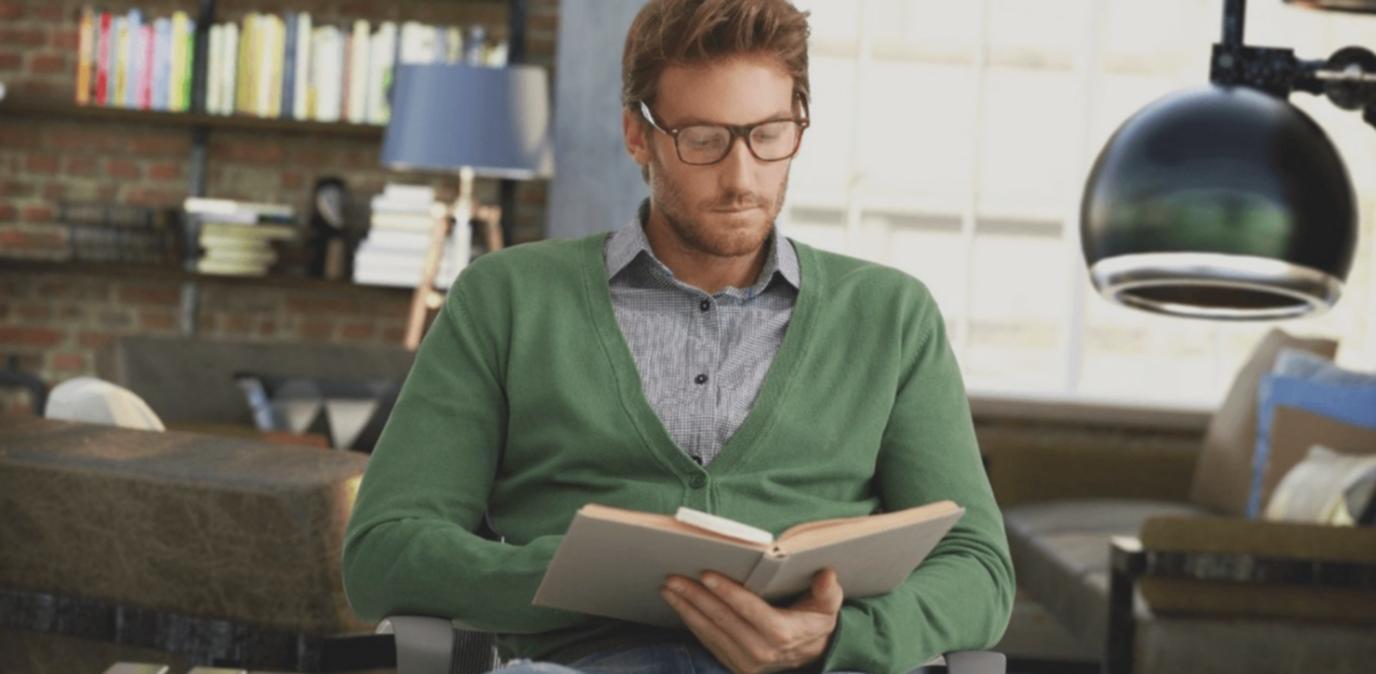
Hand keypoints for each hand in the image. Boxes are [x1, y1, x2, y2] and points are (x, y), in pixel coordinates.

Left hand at [660, 568, 843, 673]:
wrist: (812, 653)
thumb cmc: (816, 620)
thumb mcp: (829, 605)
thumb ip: (828, 590)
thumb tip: (826, 575)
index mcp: (783, 634)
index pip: (750, 610)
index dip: (727, 592)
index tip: (706, 574)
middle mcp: (762, 652)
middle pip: (722, 619)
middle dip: (695, 597)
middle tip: (673, 577)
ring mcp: (746, 662)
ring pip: (710, 632)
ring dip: (686, 609)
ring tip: (668, 589)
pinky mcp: (734, 665)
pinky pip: (708, 642)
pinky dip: (691, 622)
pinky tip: (679, 605)